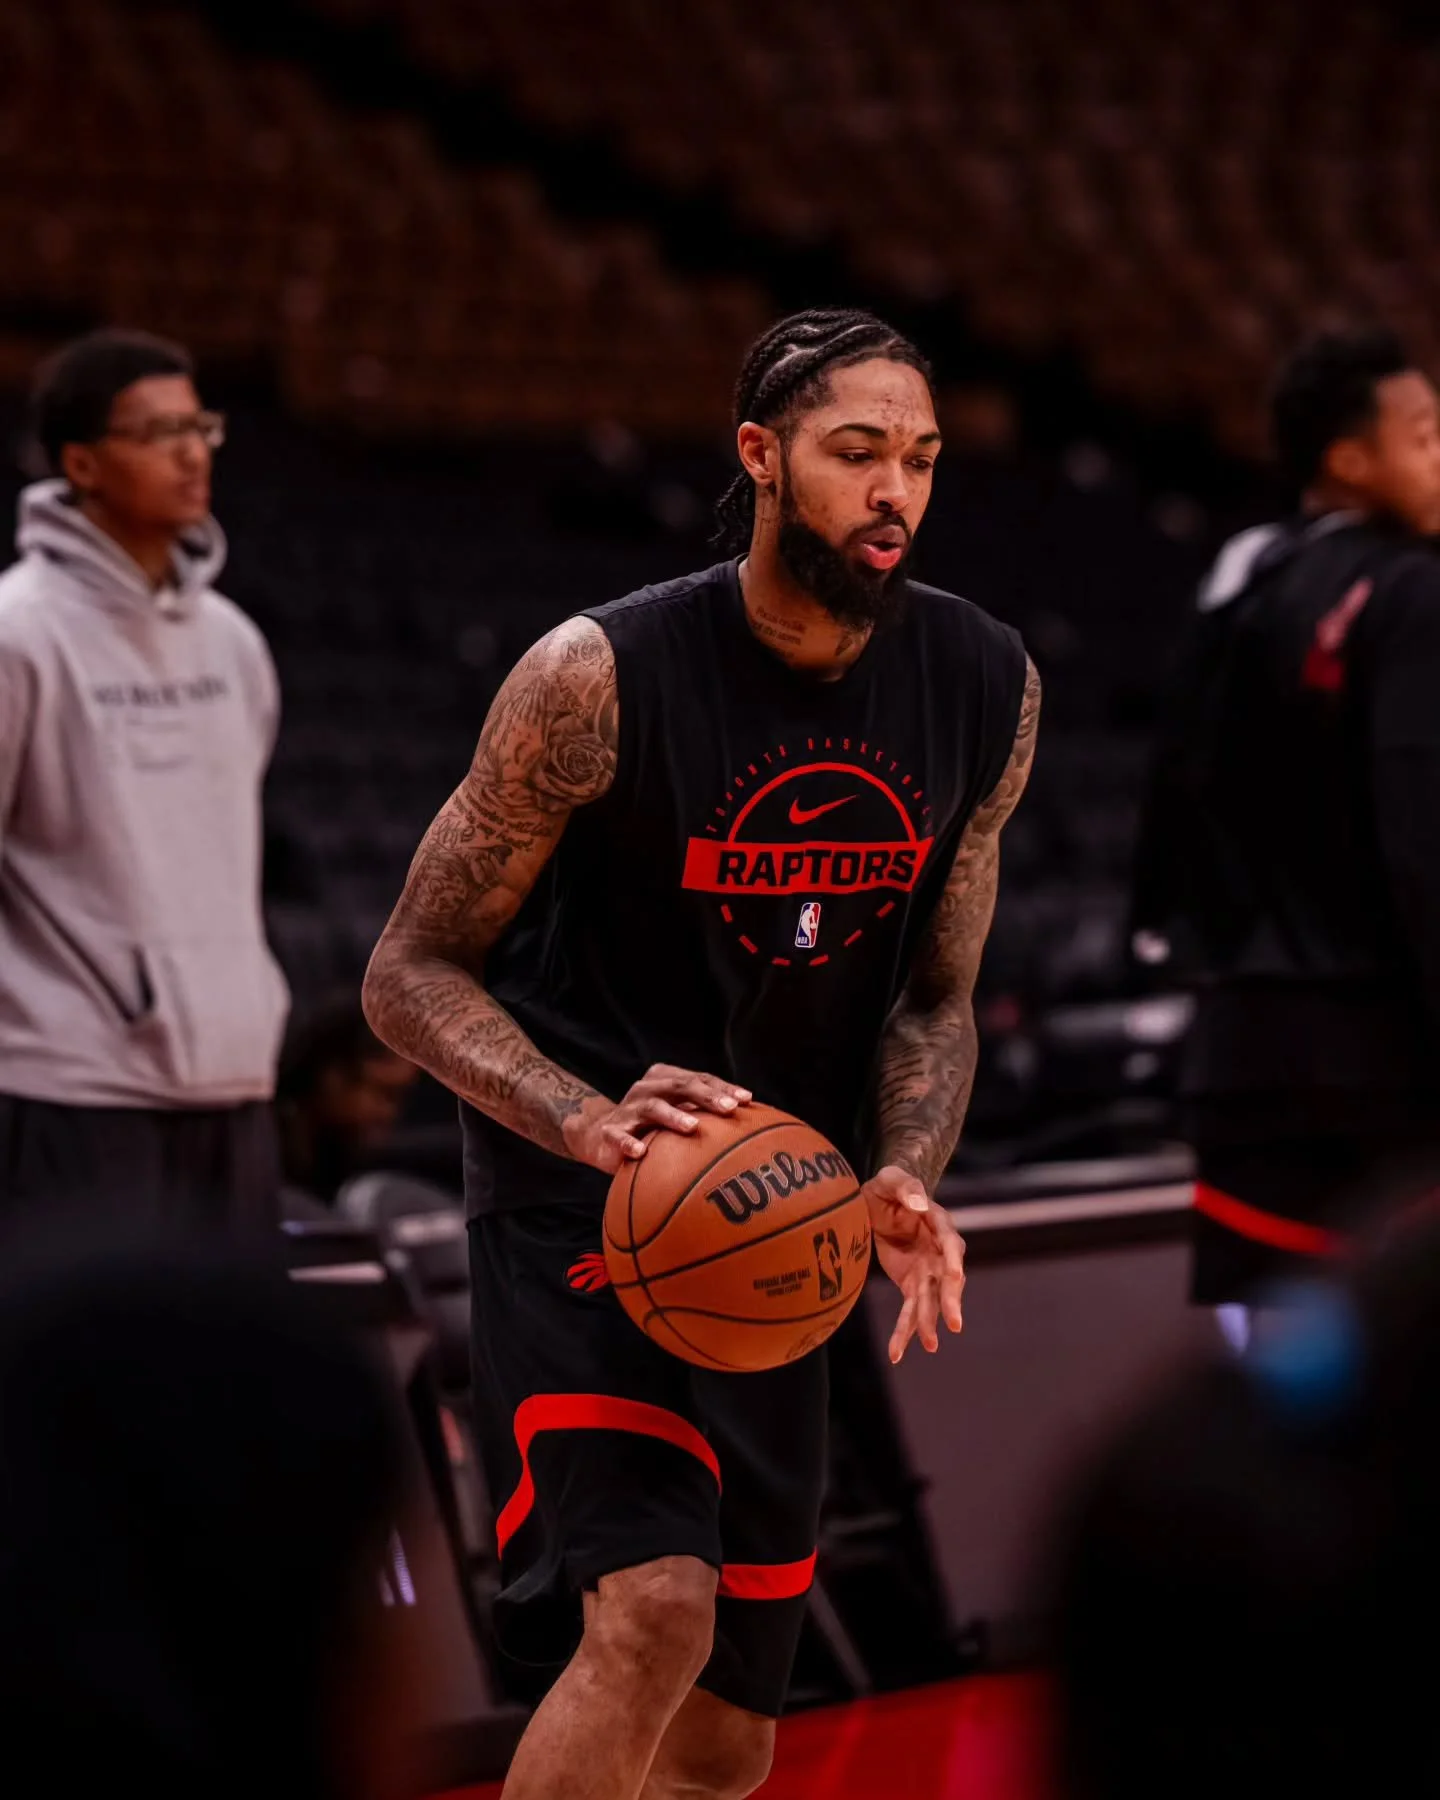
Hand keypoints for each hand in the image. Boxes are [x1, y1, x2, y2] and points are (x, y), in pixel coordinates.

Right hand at [563, 1064, 751, 1173]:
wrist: (600, 1134)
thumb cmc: (651, 1126)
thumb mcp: (677, 1115)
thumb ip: (706, 1116)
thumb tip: (753, 1128)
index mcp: (665, 1080)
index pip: (699, 1078)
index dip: (722, 1087)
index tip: (746, 1100)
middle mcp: (647, 1089)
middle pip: (678, 1085)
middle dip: (706, 1095)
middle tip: (729, 1108)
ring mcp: (628, 1109)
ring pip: (651, 1107)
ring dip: (672, 1116)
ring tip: (692, 1127)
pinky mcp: (610, 1132)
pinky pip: (620, 1136)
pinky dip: (629, 1143)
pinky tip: (641, 1152)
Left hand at [863, 1165, 965, 1363]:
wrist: (881, 1201)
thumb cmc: (889, 1185)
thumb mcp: (891, 1178)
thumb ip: (906, 1186)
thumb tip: (920, 1202)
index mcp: (939, 1223)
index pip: (950, 1243)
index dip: (952, 1259)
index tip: (955, 1277)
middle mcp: (940, 1252)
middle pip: (948, 1279)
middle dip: (950, 1301)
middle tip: (954, 1324)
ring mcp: (928, 1271)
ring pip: (930, 1301)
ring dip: (928, 1324)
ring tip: (929, 1346)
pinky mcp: (912, 1284)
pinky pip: (910, 1311)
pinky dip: (904, 1332)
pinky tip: (897, 1354)